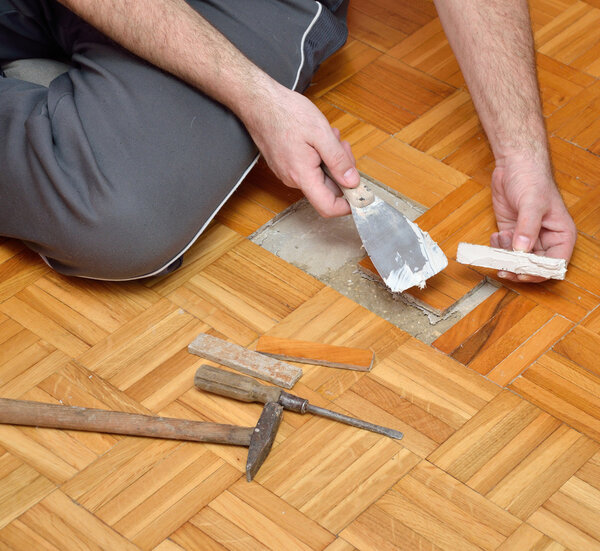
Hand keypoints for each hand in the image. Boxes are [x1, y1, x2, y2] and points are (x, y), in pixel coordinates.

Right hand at [240, 84, 359, 216]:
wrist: (259, 102)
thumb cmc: (286, 112)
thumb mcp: (321, 133)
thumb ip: (338, 161)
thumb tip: (352, 182)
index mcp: (302, 175)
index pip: (327, 207)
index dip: (347, 205)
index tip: (360, 193)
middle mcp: (293, 179)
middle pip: (327, 189)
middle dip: (341, 170)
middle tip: (341, 145)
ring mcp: (287, 173)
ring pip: (320, 176)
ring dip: (330, 159)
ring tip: (327, 135)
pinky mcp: (285, 165)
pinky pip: (309, 168)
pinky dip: (319, 155)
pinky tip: (317, 138)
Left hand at [490, 156, 576, 281]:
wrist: (514, 165)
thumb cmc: (532, 179)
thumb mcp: (532, 203)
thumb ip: (528, 227)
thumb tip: (522, 250)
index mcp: (561, 234)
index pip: (554, 264)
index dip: (538, 272)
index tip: (521, 272)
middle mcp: (546, 239)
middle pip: (534, 267)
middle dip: (518, 268)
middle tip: (503, 267)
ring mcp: (527, 237)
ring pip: (517, 261)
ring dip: (505, 257)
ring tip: (500, 239)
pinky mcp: (512, 233)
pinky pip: (504, 251)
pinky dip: (497, 249)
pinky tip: (495, 235)